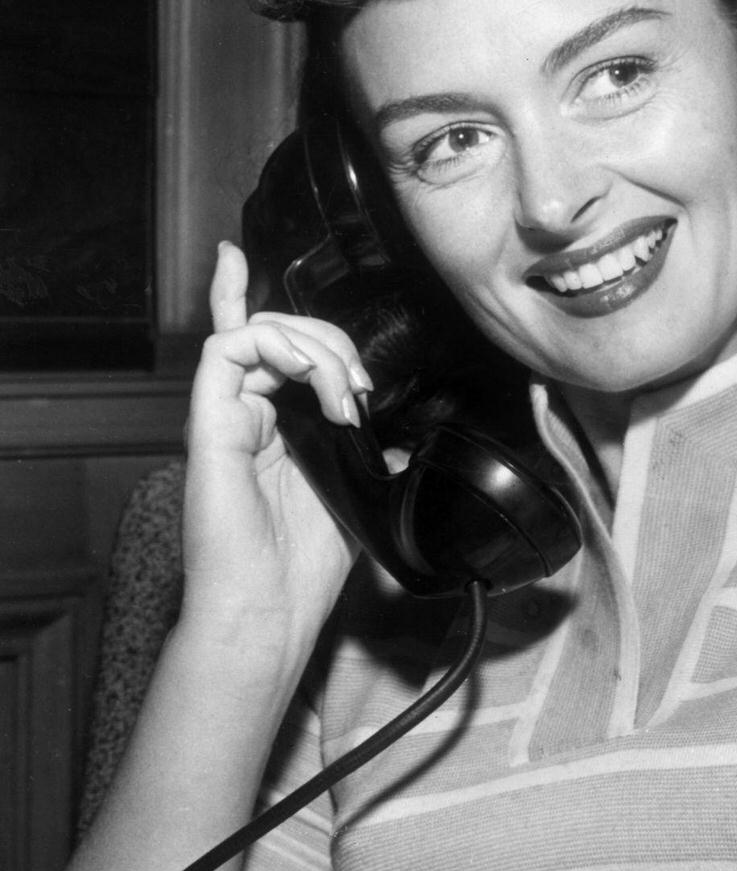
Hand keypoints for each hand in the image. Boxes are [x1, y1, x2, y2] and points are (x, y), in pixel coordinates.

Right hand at [180, 242, 371, 638]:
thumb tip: (395, 429)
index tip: (261, 263)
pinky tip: (311, 377)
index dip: (273, 305)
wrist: (271, 607)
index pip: (272, 348)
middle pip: (278, 331)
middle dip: (329, 340)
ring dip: (314, 345)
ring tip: (342, 390)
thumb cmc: (305, 564)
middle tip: (358, 383)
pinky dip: (276, 345)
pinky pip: (226, 348)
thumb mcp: (358, 493)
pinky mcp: (208, 422)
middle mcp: (246, 412)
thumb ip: (369, 452)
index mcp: (277, 425)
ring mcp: (225, 414)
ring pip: (257, 331)